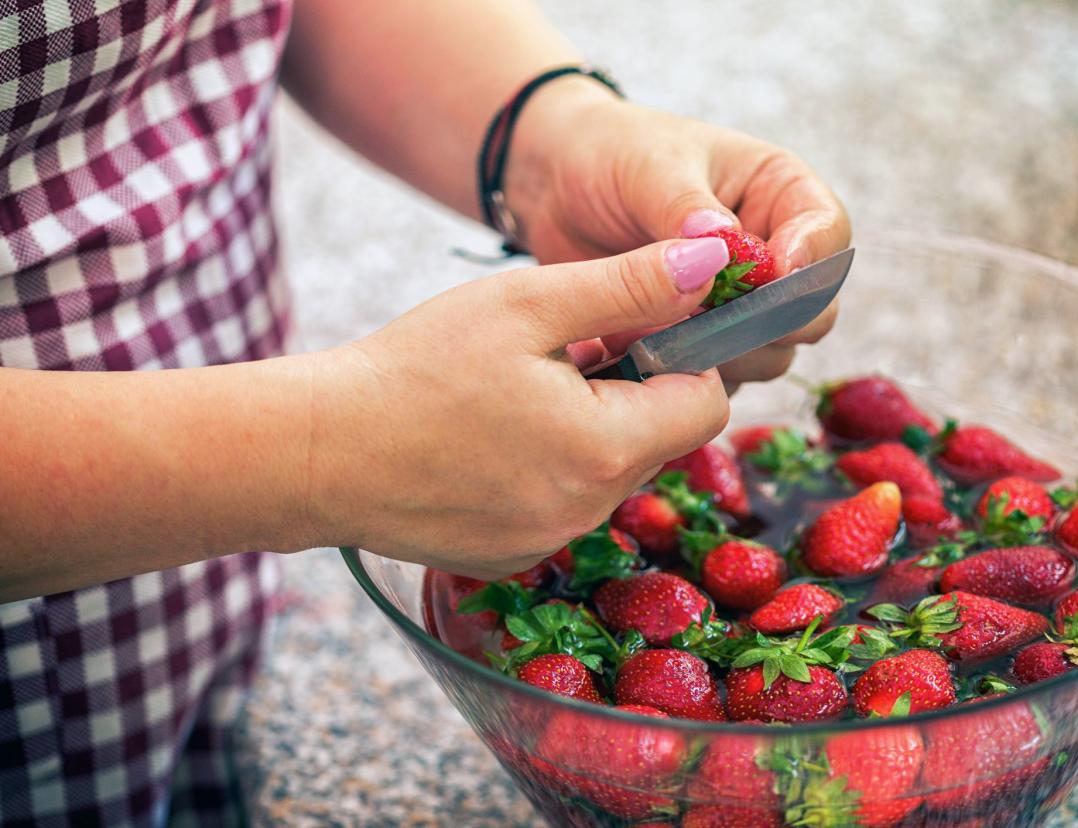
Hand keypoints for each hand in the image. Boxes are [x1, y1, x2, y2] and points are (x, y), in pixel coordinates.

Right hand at [308, 237, 731, 578]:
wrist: (316, 453)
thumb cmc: (415, 368)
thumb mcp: (525, 304)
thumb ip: (627, 285)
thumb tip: (710, 261)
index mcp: (604, 448)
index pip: (707, 404)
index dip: (685, 357)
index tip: (636, 328)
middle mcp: (590, 510)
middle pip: (661, 439)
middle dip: (633, 390)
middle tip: (563, 352)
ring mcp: (551, 541)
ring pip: (611, 472)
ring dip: (591, 427)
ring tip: (519, 392)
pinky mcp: (513, 557)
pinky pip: (565, 505)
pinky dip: (550, 468)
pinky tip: (491, 439)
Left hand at [506, 80, 850, 388]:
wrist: (553, 190)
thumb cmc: (611, 155)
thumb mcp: (649, 167)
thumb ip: (685, 206)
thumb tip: (723, 241)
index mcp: (778, 192)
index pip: (827, 231)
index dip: (810, 259)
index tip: (773, 273)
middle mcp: (772, 254)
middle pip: (812, 308)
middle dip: (773, 321)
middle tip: (721, 319)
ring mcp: (739, 305)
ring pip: (771, 352)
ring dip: (729, 352)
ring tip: (670, 330)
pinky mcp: (702, 341)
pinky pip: (720, 375)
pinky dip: (692, 372)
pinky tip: (645, 350)